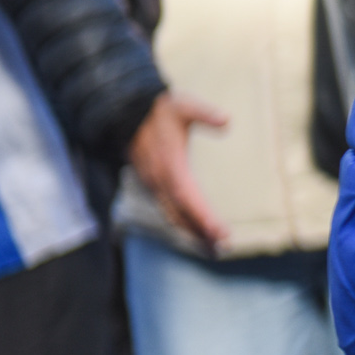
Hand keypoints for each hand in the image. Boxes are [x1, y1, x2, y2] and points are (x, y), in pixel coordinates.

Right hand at [128, 92, 228, 249]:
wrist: (127, 112)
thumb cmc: (160, 110)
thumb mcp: (184, 107)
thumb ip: (205, 114)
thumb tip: (227, 120)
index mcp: (169, 164)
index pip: (187, 197)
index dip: (202, 216)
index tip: (220, 232)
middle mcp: (159, 179)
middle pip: (181, 212)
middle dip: (201, 231)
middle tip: (223, 247)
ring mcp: (153, 183)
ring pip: (173, 213)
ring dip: (192, 230)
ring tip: (214, 245)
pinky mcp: (152, 183)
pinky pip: (168, 207)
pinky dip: (182, 221)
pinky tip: (195, 228)